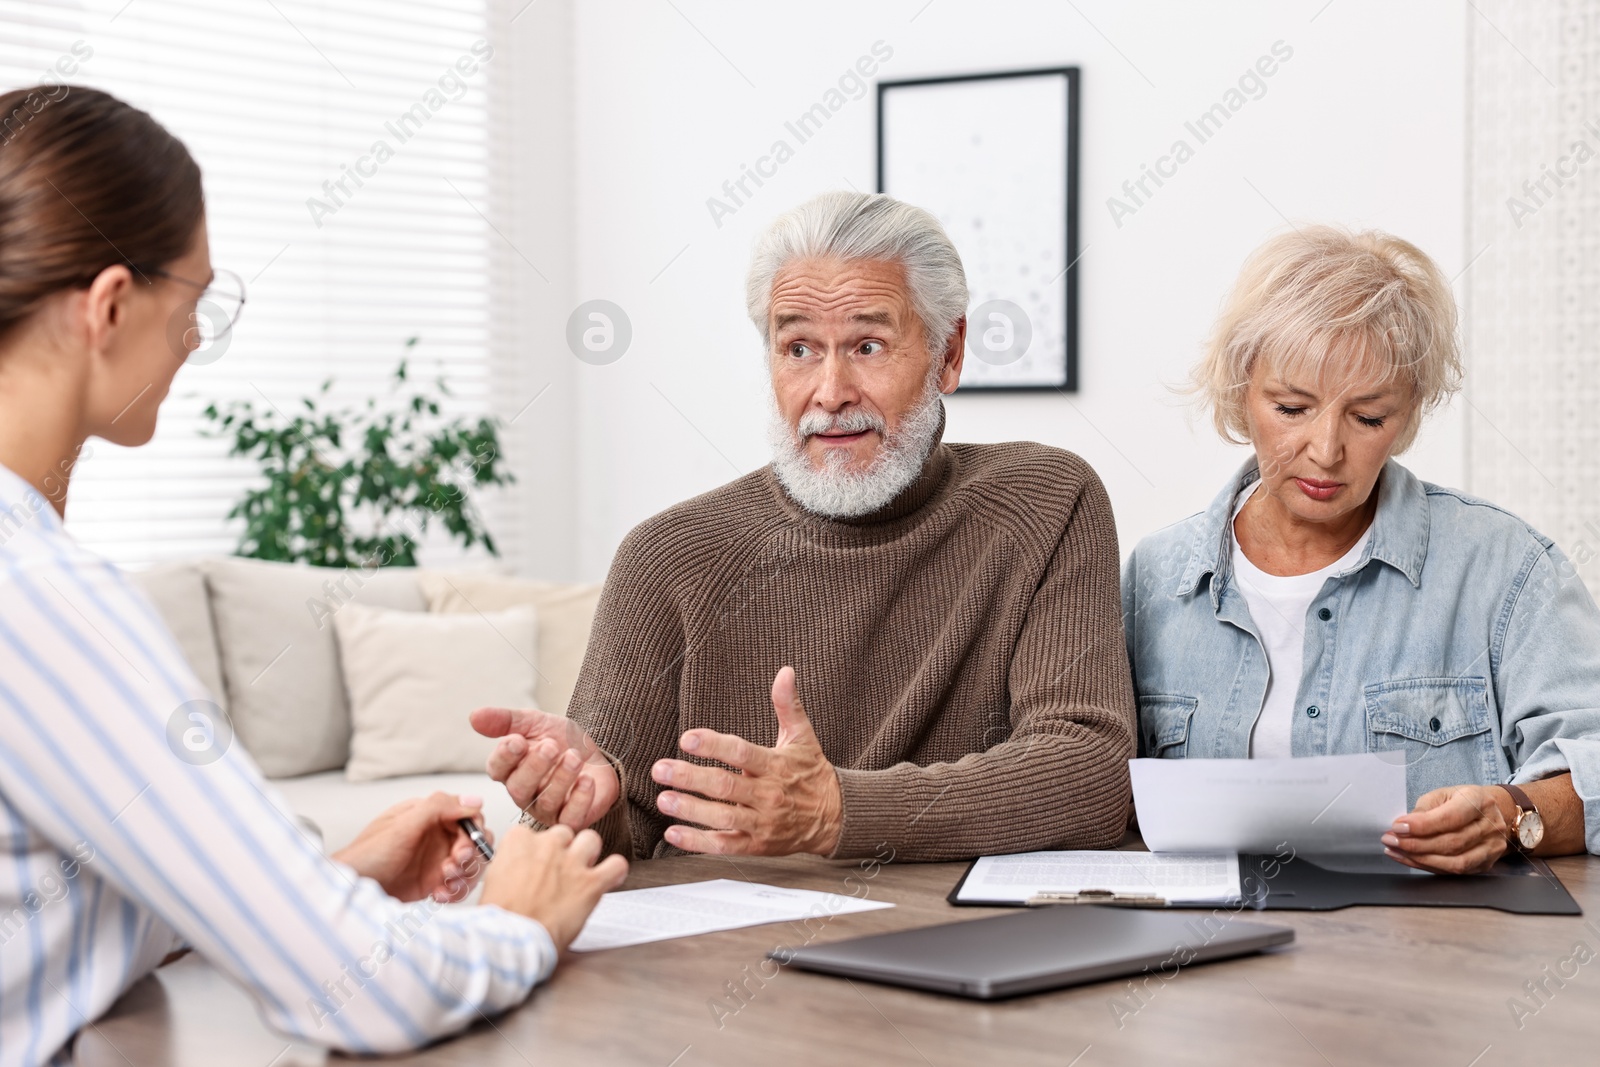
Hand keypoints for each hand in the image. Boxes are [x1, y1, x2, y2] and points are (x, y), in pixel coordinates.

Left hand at [331, 792, 491, 902]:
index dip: (472, 834)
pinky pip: (459, 885)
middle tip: (451, 868)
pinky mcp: (434, 881)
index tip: (462, 849)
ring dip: (464, 877)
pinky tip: (438, 896)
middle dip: (470, 858)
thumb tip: (475, 801)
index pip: (469, 817)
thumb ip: (439, 807)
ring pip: (471, 866)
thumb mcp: (403, 825)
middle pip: (475, 842)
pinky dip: (455, 892)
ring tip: (444, 884)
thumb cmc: (369, 854)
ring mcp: (437, 859)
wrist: (350, 888)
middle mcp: (437, 835)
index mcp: (431, 815)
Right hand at [471, 706, 619, 829]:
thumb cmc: (562, 741)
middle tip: (551, 746)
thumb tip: (474, 716)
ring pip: (546, 801)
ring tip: (575, 757)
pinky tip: (587, 780)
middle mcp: (525, 792)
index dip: (505, 757)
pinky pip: (570, 817)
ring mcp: (546, 809)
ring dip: (562, 778)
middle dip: (535, 766)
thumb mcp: (535, 722)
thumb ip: (506, 720)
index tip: (517, 741)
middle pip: (519, 788)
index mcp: (511, 769)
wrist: (597, 752)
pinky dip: (580, 798)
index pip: (497, 769)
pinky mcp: (570, 819)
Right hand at [480, 825, 628, 950]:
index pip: (532, 833)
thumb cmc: (501, 919)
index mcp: (519, 842)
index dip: (535, 852)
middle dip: (563, 851)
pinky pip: (616, 865)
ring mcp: (572, 862)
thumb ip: (511, 866)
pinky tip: (609, 880)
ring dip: (589, 854)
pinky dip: (615, 872)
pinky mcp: (591, 883)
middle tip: (558, 873)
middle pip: (563, 834)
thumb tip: (519, 870)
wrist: (512, 941)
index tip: (535, 865)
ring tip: (582, 872)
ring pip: (590, 840)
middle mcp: (548, 846)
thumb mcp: (494, 881)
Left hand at [651, 665, 841, 856]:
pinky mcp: (757, 845)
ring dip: (690, 809)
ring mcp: (762, 822)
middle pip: (725, 785)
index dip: (713, 745)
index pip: (741, 753)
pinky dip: (698, 842)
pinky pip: (725, 845)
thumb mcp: (803, 737)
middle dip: (689, 777)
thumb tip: (785, 672)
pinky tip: (673, 833)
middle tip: (660, 769)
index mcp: (775, 766)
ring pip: (722, 816)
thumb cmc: (812, 773)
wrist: (836, 818)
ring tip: (663, 799)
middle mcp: (768, 795)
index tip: (687, 738)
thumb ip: (788, 705)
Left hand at [1381, 784, 1511, 873]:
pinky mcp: (1486, 863)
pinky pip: (1455, 871)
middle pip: (1451, 843)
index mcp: (1479, 800)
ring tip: (1396, 851)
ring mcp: (1491, 847)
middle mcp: (1490, 825)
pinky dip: (1428, 866)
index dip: (1421, 826)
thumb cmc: (1460, 800)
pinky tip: (1410, 859)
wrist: (1488, 811)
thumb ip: (1424, 809)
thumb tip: (1404, 827)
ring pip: (1454, 862)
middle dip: (1416, 844)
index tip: (1397, 827)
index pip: (1450, 818)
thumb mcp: (1442, 795)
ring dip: (1420, 859)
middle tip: (1390, 840)